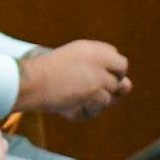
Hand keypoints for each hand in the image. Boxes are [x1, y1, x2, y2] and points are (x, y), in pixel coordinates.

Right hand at [16, 41, 131, 119]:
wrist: (30, 81)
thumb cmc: (42, 73)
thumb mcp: (70, 61)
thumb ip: (96, 69)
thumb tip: (128, 86)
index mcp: (91, 48)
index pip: (117, 59)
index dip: (108, 71)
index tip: (93, 76)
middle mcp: (99, 60)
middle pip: (120, 77)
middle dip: (109, 86)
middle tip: (87, 90)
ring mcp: (99, 77)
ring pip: (110, 96)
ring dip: (95, 101)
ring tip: (72, 98)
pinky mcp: (96, 93)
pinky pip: (98, 109)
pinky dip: (85, 111)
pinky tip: (68, 107)